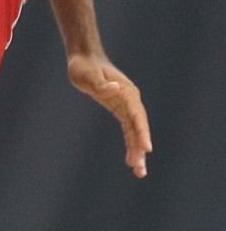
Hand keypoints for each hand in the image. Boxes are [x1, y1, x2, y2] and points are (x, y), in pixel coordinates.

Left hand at [67, 53, 151, 177]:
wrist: (84, 58)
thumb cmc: (84, 66)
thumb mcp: (87, 75)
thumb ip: (99, 83)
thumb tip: (114, 89)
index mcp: (126, 92)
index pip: (136, 115)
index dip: (142, 132)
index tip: (146, 148)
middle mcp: (130, 99)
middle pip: (139, 127)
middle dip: (141, 148)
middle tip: (140, 170)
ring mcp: (127, 105)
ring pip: (135, 131)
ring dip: (137, 150)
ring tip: (139, 172)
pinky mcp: (120, 109)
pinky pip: (128, 129)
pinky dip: (130, 143)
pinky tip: (131, 159)